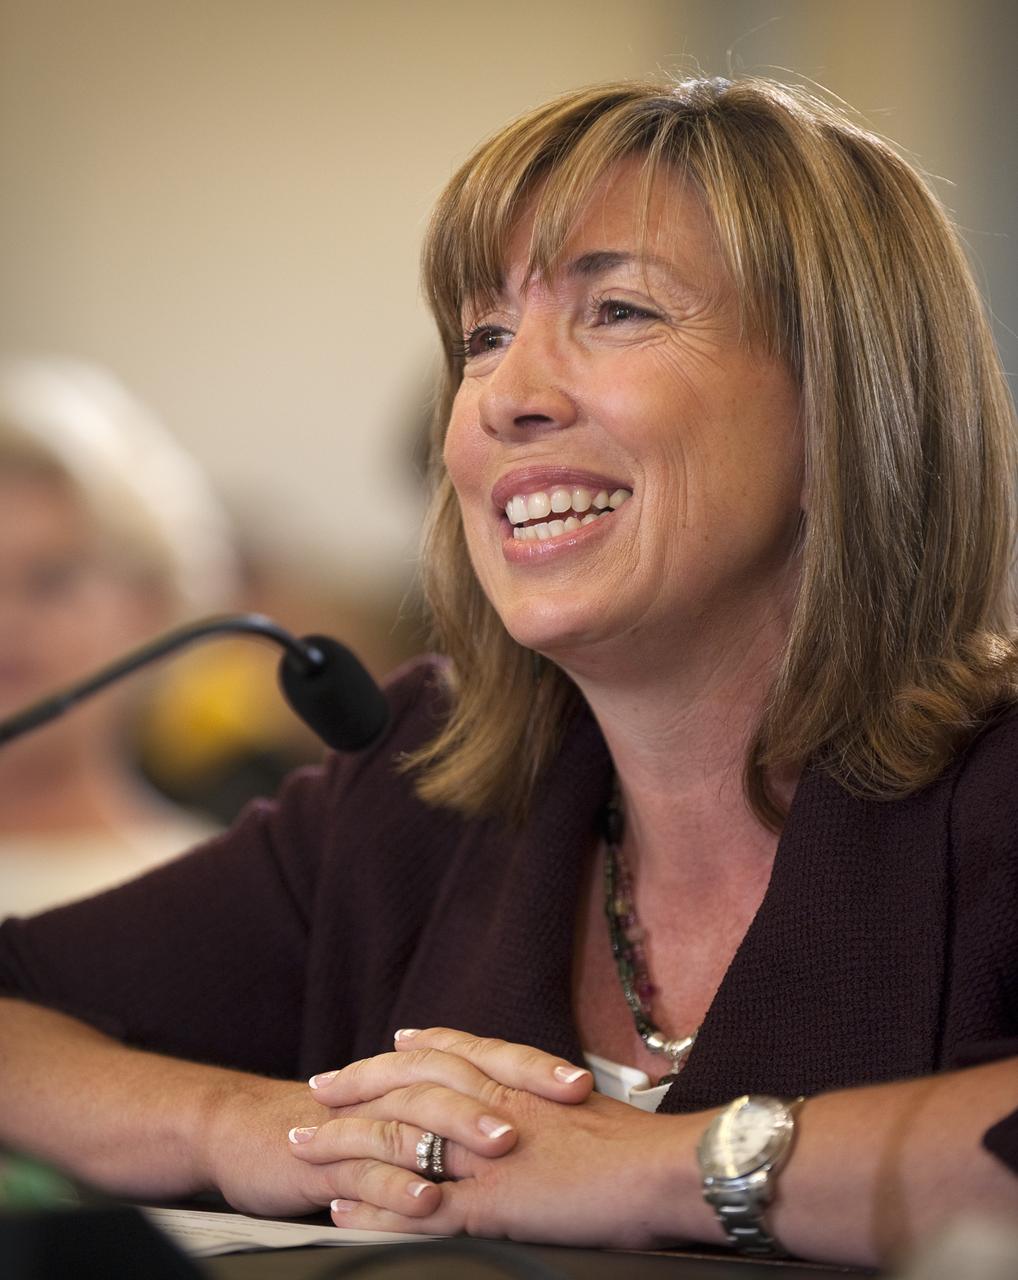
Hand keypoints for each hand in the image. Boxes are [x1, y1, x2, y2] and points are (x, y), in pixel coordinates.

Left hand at [290, 1028, 701, 1248]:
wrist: (664, 1169)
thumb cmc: (637, 1144)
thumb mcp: (584, 1108)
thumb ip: (546, 1098)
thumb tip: (536, 1093)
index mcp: (518, 1081)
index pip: (449, 1055)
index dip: (410, 1053)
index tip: (379, 1050)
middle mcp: (491, 1105)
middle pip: (407, 1086)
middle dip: (358, 1085)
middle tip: (318, 1088)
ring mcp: (485, 1153)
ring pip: (398, 1140)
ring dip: (346, 1142)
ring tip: (305, 1145)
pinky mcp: (490, 1202)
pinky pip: (416, 1207)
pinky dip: (372, 1209)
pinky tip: (340, 1213)